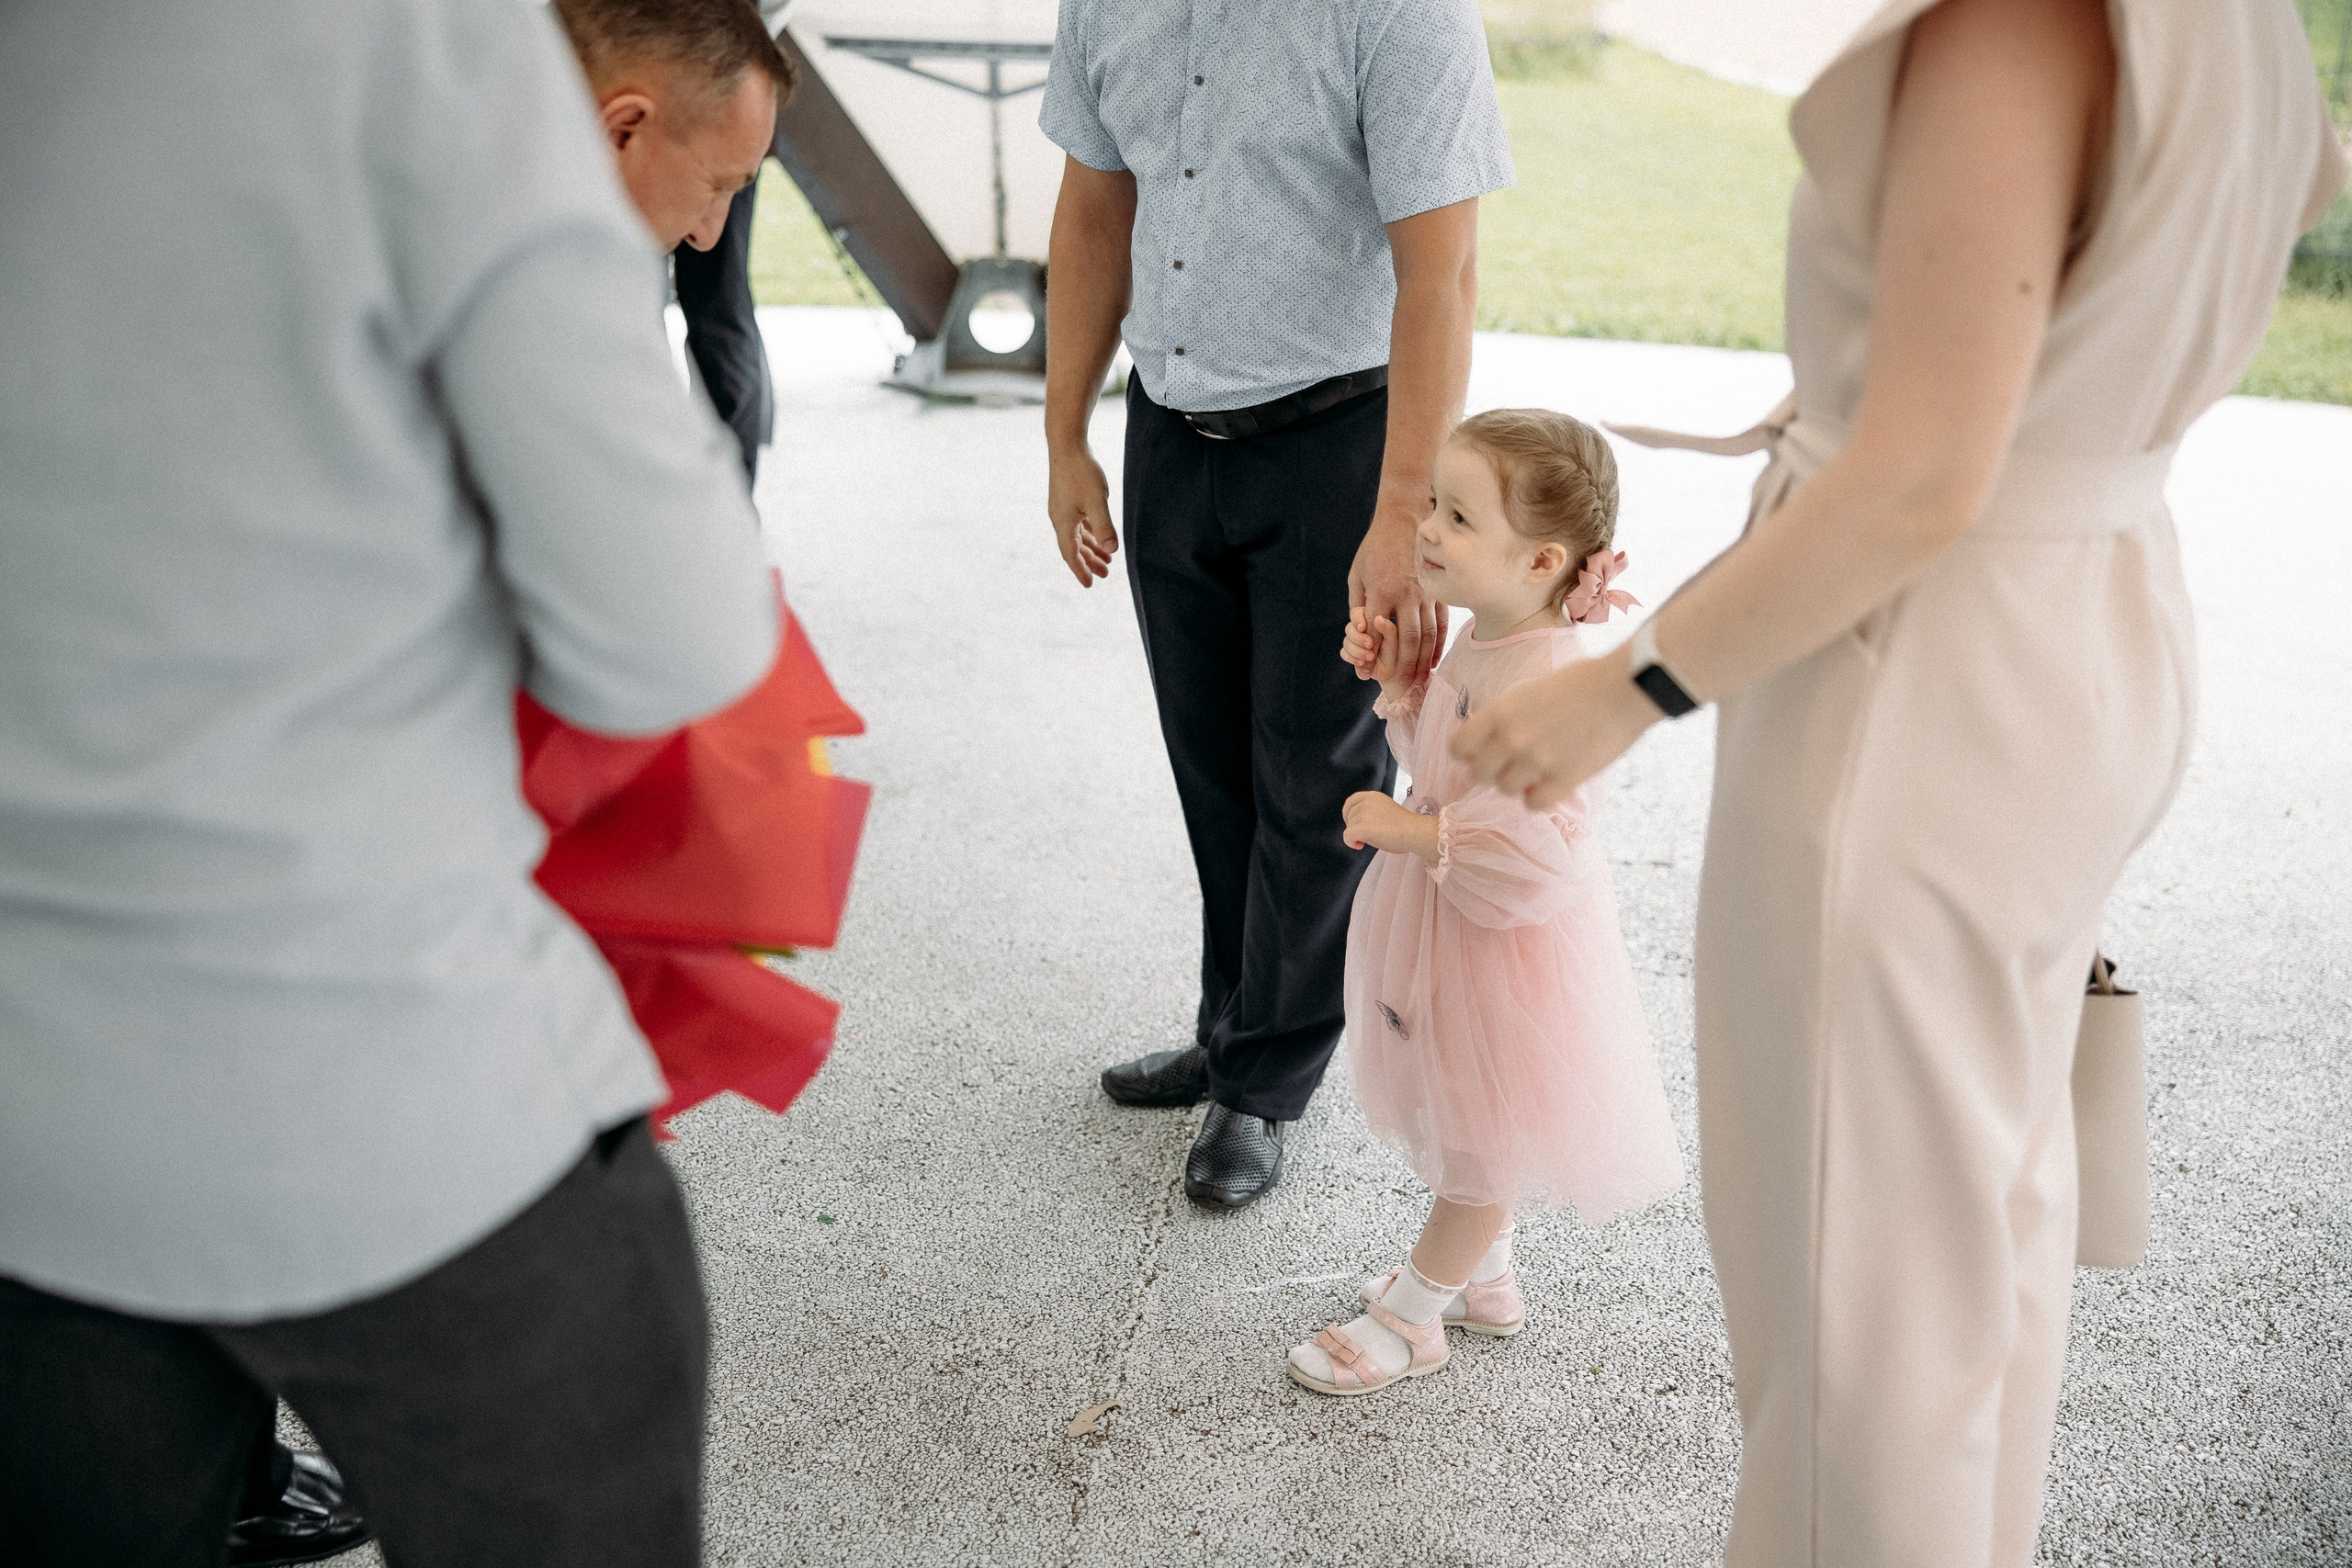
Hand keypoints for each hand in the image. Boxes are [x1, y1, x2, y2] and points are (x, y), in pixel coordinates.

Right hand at [1047, 446, 1118, 585]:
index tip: (1090, 585)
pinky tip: (1099, 536)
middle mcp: (1060, 519)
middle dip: (1089, 562)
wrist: (1067, 445)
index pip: (1071, 554)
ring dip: (1091, 548)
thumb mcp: (1097, 502)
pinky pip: (1079, 524)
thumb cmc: (1081, 472)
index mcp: (1064, 523)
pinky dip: (1089, 533)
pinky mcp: (1068, 499)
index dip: (1081, 570)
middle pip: (1075, 548)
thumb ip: (1104, 527)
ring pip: (1078, 536)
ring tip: (1106, 560)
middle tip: (1105, 575)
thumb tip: (1111, 551)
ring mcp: (1063, 509)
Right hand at [1340, 608, 1402, 683]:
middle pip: (1349, 628)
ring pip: (1346, 641)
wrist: (1395, 671)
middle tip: (1370, 644)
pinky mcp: (1351, 655)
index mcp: (1371, 620)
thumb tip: (1378, 618)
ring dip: (1357, 650)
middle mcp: (1361, 630)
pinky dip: (1352, 658)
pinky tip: (1362, 662)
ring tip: (1371, 657)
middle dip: (1358, 638)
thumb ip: (1388, 629)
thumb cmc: (1398, 651)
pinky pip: (1344, 653)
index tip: (1362, 627)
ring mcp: (1354, 642)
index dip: (1356, 618)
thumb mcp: (1396, 640)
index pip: (1357, 612)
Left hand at [1342, 790, 1438, 860]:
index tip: (1354, 823)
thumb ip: (1371, 812)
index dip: (1348, 813)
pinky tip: (1360, 846)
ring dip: (1358, 835)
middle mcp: (1367, 801)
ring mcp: (1364, 813)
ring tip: (1374, 839)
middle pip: (1349, 816)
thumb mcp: (1385, 810)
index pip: (1351, 801)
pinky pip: (1347, 836)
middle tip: (1370, 835)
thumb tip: (1357, 824)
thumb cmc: (1404, 827)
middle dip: (1355, 827)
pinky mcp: (1363, 826)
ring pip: (1350, 827)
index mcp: (1373, 796)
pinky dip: (1351, 843)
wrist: (1415, 832)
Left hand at [1349, 498, 1445, 681]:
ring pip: (1428, 635)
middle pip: (1407, 641)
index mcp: (1382, 591)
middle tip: (1400, 688)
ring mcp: (1426, 593)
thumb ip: (1357, 606)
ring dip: (1424, 661)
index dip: (1371, 657)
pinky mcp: (1439, 592)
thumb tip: (1359, 635)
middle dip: (1403, 668)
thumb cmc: (1375, 548)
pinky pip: (1442, 624)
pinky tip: (1434, 660)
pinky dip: (1439, 645)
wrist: (1404, 519)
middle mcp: (1406, 595)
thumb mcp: (1357, 575)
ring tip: (1420, 680)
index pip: (1376, 633)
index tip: (1366, 674)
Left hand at [1449, 645, 1659, 809]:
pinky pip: (1534, 805)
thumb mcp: (1532, 689)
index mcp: (1501, 711)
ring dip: (1518, 783)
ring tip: (1537, 770)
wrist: (1624, 687)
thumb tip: (1490, 734)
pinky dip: (1539, 797)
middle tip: (1510, 763)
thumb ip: (1507, 713)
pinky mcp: (1564, 779)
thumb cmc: (1582, 681)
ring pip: (1505, 790)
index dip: (1467, 752)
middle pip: (1478, 774)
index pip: (1458, 747)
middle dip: (1492, 769)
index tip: (1481, 750)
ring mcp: (1537, 761)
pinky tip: (1551, 784)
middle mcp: (1512, 738)